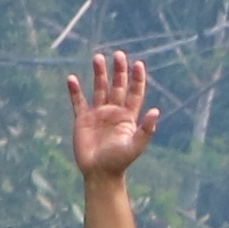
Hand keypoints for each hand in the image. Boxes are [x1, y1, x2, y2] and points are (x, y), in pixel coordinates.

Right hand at [69, 48, 155, 185]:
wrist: (99, 173)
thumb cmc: (119, 162)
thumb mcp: (135, 146)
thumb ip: (146, 130)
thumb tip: (157, 111)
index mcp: (128, 117)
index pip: (134, 93)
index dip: (137, 78)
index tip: (138, 63)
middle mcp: (114, 112)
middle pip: (117, 86)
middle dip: (118, 70)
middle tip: (119, 54)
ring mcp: (98, 114)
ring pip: (99, 89)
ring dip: (99, 74)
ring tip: (98, 57)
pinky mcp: (83, 120)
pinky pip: (78, 102)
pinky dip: (75, 90)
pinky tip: (72, 78)